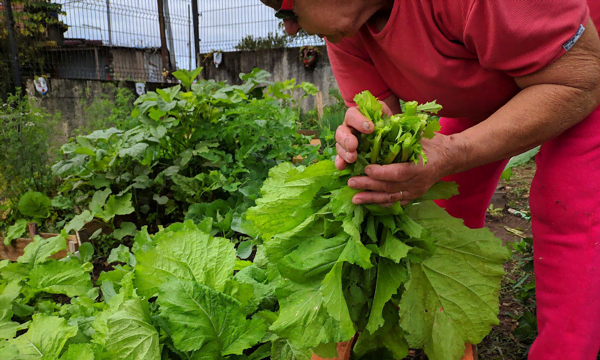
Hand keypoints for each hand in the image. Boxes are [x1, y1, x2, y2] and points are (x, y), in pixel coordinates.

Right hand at [335, 101, 393, 169]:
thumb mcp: (388, 117)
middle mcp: (349, 128)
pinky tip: (342, 166)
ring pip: (339, 145)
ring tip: (352, 158)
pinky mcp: (346, 155)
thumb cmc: (388, 126)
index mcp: (357, 116)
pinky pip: (339, 158)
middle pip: (341, 130)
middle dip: (346, 139)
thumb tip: (385, 121)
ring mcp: (345, 142)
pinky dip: (340, 162)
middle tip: (354, 146)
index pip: (352, 114)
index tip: (370, 128)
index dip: (358, 120)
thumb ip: (384, 115)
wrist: (389, 138)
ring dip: (344, 152)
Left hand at [347, 134, 464, 204]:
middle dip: (369, 185)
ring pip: (391, 198)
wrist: (450, 158)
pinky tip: (368, 203)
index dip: (381, 172)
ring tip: (355, 198)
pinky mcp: (414, 196)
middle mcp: (418, 183)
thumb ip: (401, 135)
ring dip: (371, 198)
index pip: (397, 173)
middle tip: (351, 182)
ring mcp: (416, 192)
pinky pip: (395, 202)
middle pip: (390, 187)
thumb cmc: (432, 143)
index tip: (366, 168)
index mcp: (420, 167)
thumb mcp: (420, 136)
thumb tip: (379, 125)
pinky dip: (381, 202)